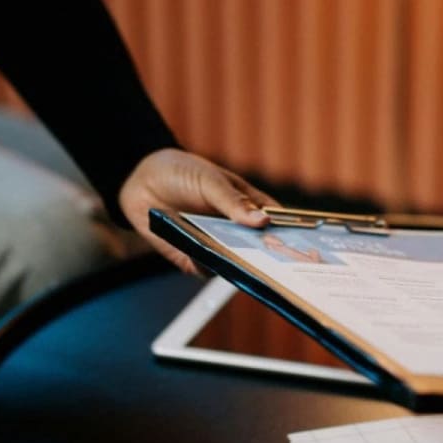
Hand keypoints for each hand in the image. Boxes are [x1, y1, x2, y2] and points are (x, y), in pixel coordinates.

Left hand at [119, 148, 276, 273]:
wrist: (139, 181)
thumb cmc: (181, 172)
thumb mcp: (210, 180)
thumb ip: (234, 202)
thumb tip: (263, 221)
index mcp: (249, 206)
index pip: (277, 223)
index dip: (291, 234)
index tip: (303, 244)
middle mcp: (236, 229)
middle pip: (260, 250)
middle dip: (269, 258)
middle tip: (276, 263)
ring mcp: (216, 245)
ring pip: (235, 264)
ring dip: (238, 265)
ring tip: (242, 263)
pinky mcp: (193, 258)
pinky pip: (205, 270)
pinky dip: (206, 266)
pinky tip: (204, 258)